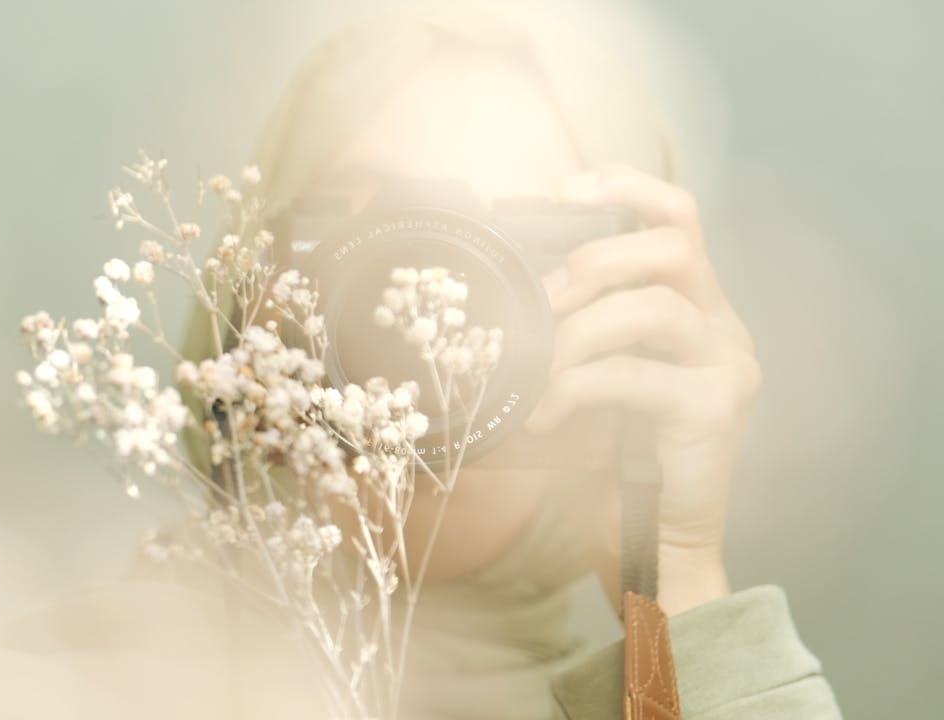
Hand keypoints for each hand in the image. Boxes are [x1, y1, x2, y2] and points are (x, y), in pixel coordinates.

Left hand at [524, 165, 760, 616]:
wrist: (645, 547)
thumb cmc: (604, 459)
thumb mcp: (578, 377)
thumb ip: (563, 330)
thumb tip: (495, 290)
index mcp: (693, 305)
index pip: (679, 216)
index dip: (627, 186)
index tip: (564, 188)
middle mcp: (721, 325)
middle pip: (675, 246)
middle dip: (594, 260)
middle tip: (542, 301)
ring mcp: (726, 365)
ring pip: (653, 307)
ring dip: (576, 335)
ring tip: (537, 374)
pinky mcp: (716, 410)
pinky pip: (635, 375)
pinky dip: (576, 388)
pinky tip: (545, 418)